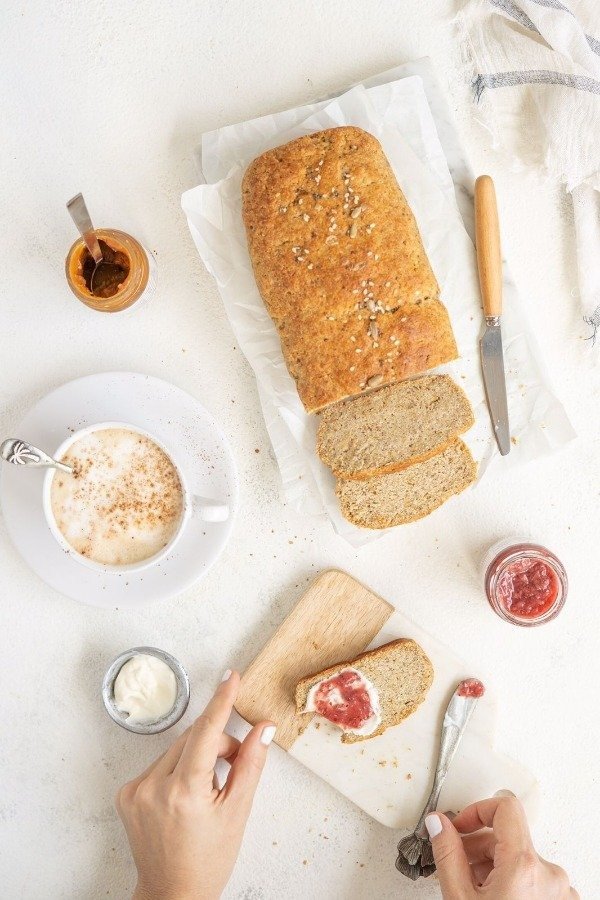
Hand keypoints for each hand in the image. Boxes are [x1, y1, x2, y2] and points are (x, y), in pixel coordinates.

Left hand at [116, 670, 274, 899]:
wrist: (171, 895)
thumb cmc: (209, 860)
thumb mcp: (238, 812)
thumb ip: (251, 764)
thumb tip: (264, 727)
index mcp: (184, 792)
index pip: (206, 733)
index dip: (221, 701)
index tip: (231, 676)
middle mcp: (153, 787)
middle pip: (193, 739)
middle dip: (218, 743)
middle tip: (235, 765)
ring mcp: (136, 790)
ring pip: (176, 749)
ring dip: (197, 756)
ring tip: (209, 789)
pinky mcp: (126, 794)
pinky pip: (160, 764)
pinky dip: (177, 769)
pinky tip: (185, 796)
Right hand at [425, 794, 577, 898]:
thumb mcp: (459, 898)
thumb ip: (447, 852)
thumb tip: (439, 823)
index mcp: (524, 864)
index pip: (505, 807)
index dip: (477, 810)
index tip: (459, 826)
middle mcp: (549, 873)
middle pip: (508, 837)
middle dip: (477, 847)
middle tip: (455, 863)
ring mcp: (560, 892)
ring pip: (520, 859)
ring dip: (493, 867)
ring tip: (473, 890)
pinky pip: (534, 879)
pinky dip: (512, 882)